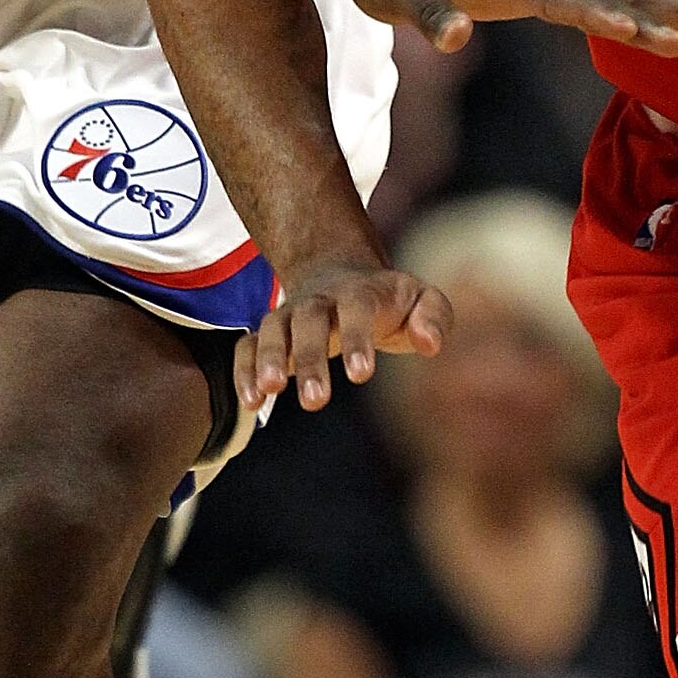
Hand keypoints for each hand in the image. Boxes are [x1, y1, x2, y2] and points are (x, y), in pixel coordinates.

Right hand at [236, 253, 452, 412]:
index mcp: (360, 293)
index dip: (357, 339)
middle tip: (316, 401)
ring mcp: (289, 315)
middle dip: (310, 358)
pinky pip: (247, 345)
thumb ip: (434, 316)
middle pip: (309, 321)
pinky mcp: (269, 334)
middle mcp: (319, 301)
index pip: (356, 310)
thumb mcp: (422, 300)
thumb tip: (430, 344)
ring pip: (272, 330)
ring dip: (269, 360)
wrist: (341, 276)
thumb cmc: (390, 301)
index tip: (361, 376)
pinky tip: (250, 401)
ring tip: (268, 393)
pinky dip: (243, 370)